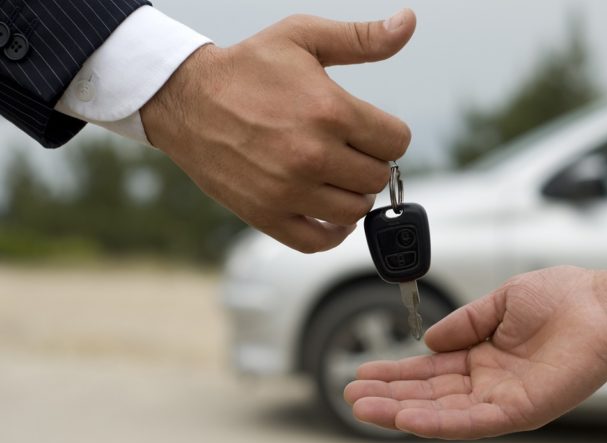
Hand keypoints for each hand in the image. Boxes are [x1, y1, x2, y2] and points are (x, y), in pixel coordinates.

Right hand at [141, 10, 415, 252]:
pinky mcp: (267, 215)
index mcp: (330, 111)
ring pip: (354, 211)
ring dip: (353, 194)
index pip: (396, 141)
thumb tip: (407, 22)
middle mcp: (313, 156)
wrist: (185, 99)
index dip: (388, 134)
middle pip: (379, 177)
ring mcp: (289, 190)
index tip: (369, 130)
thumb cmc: (246, 68)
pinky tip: (328, 212)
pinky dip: (331, 232)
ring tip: (336, 175)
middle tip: (349, 150)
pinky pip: (318, 242)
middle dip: (370, 162)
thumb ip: (362, 37)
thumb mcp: (303, 38)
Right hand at [344, 266, 606, 438]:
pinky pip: (473, 421)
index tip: (363, 372)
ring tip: (364, 408)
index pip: (430, 370)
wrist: (604, 304)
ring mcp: (504, 399)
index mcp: (483, 355)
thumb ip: (463, 323)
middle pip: (429, 394)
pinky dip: (437, 422)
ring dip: (401, 411)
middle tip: (351, 394)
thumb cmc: (564, 297)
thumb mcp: (499, 301)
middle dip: (389, 395)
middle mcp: (489, 382)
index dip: (396, 372)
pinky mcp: (521, 411)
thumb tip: (428, 341)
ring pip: (443, 412)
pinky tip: (406, 418)